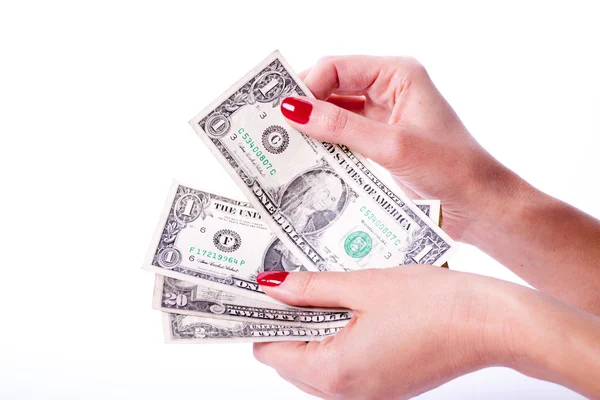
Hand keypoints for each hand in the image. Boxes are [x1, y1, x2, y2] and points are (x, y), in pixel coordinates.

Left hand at [253, 267, 516, 398]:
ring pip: (318, 362)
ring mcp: (368, 394)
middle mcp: (347, 394)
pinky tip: (349, 306)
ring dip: (313, 328)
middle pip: (292, 359)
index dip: (260, 319)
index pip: (271, 351)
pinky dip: (337, 338)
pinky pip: (345, 366)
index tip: (256, 290)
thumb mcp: (362, 287)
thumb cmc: (433, 305)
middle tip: (290, 281)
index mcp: (334, 372)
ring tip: (321, 288)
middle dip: (287, 321)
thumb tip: (272, 287)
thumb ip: (311, 288)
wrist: (491, 324)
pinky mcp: (386, 385)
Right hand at [281, 56, 524, 240]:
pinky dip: (325, 143)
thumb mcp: (391, 146)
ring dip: (313, 126)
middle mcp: (389, 89)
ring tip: (284, 144)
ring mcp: (383, 115)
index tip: (282, 111)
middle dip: (305, 105)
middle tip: (274, 127)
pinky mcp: (379, 140)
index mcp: (398, 74)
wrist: (478, 204)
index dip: (307, 85)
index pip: (338, 68)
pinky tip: (306, 156)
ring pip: (335, 111)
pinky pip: (343, 134)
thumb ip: (341, 127)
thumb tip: (293, 110)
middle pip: (332, 87)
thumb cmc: (451, 168)